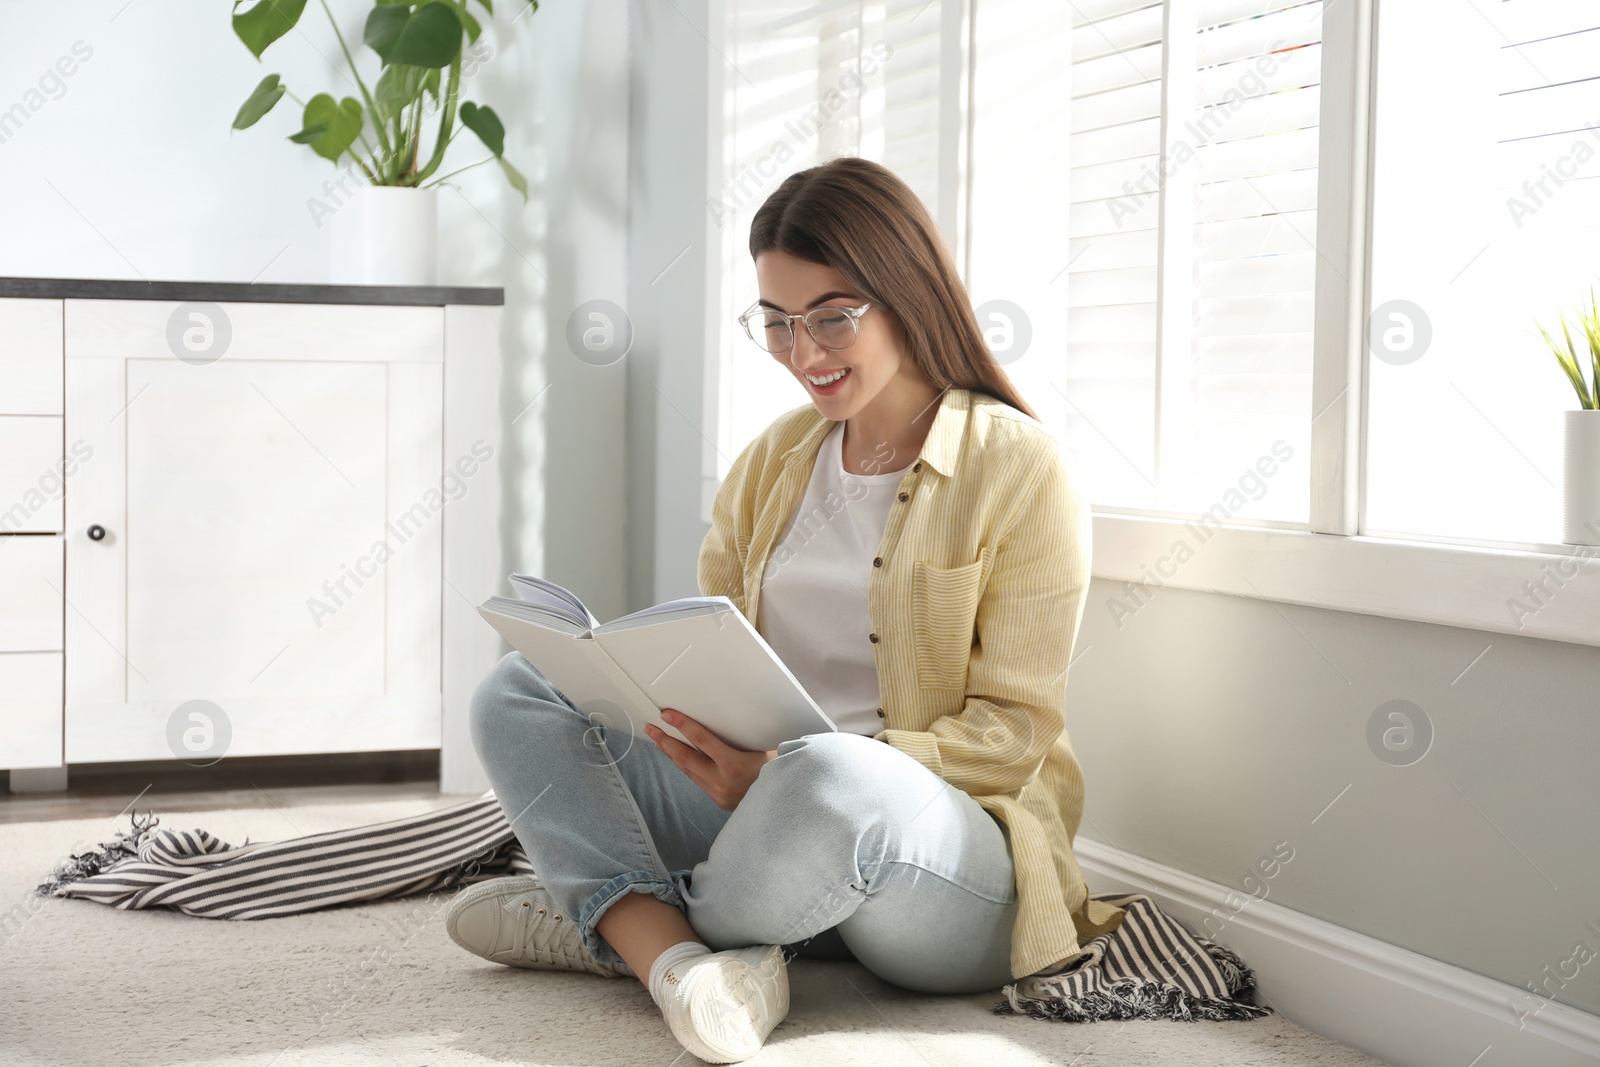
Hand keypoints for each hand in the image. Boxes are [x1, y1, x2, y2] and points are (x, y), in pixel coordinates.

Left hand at [645, 709, 777, 810]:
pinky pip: (697, 781)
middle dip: (665, 741)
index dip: (682, 725)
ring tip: (660, 741)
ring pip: (688, 771)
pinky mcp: (718, 801)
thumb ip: (742, 739)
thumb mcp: (764, 749)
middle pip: (685, 758)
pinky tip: (680, 759)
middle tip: (651, 729)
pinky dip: (687, 768)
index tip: (667, 715)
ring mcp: (718, 794)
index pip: (702, 740)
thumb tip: (725, 721)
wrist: (786, 805)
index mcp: (734, 765)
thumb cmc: (779, 771)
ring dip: (673, 755)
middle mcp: (722, 781)